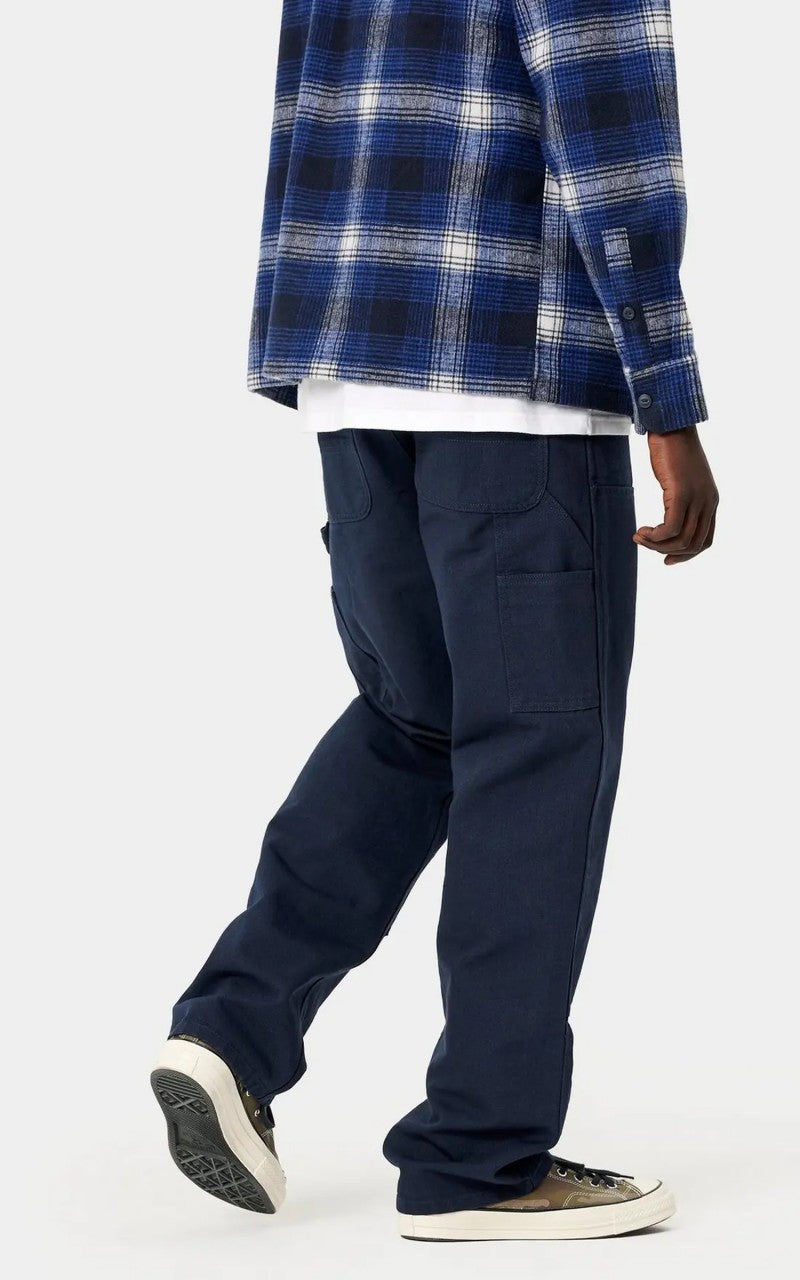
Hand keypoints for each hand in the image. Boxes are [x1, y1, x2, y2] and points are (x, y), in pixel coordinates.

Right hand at [634, 427, 718, 565]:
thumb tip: (670, 517)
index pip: (705, 540)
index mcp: (710, 500)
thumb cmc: (672, 449)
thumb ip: (681, 498)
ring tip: (639, 536)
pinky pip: (670, 529)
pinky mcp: (681, 494)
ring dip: (657, 545)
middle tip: (645, 543)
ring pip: (681, 540)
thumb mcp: (681, 479)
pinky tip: (641, 531)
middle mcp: (708, 502)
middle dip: (667, 552)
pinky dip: (654, 537)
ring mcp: (696, 498)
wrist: (671, 425)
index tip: (664, 558)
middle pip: (693, 545)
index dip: (686, 555)